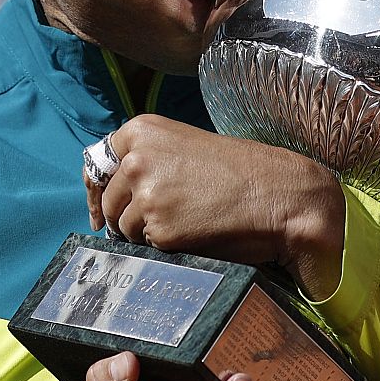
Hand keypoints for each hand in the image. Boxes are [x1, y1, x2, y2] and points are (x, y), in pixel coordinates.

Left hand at [84, 115, 344, 298]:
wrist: (282, 194)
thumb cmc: (242, 173)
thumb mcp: (186, 149)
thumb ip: (149, 161)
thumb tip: (115, 195)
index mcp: (142, 131)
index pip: (97, 164)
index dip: (98, 192)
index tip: (99, 211)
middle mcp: (137, 159)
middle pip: (109, 202)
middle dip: (125, 218)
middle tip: (162, 222)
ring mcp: (146, 195)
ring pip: (125, 229)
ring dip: (147, 236)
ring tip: (189, 225)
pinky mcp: (160, 230)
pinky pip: (148, 249)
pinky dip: (167, 249)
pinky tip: (195, 237)